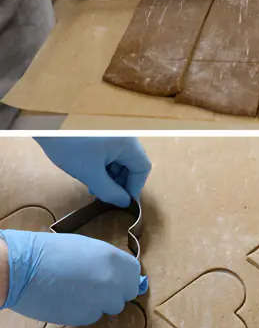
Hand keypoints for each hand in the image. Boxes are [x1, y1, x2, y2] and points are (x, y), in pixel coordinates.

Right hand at [0, 229, 146, 325]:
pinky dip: (84, 311)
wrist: (21, 268)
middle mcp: (113, 281)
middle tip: (96, 287)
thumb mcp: (88, 248)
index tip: (116, 279)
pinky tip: (68, 300)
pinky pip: (92, 316)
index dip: (125, 278)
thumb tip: (120, 274)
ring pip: (111, 307)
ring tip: (78, 292)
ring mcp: (100, 301)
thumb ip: (108, 262)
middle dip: (115, 292)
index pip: (134, 275)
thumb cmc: (51, 252)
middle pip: (127, 294)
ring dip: (100, 302)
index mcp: (114, 259)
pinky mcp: (84, 317)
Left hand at [35, 137, 151, 207]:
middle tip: (107, 195)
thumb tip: (123, 202)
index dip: (134, 187)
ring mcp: (114, 134)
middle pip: (132, 164)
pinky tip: (92, 173)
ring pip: (121, 159)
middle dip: (121, 182)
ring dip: (112, 175)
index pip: (142, 168)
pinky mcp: (103, 134)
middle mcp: (125, 136)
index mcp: (128, 144)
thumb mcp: (90, 174)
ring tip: (96, 186)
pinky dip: (105, 165)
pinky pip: (112, 153)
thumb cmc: (70, 146)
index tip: (123, 201)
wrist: (47, 125)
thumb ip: (109, 191)